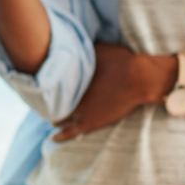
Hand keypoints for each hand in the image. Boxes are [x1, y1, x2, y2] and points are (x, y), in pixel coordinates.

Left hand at [50, 41, 173, 142]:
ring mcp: (77, 109)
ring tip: (52, 115)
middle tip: (47, 100)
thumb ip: (83, 50)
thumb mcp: (98, 48)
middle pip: (51, 99)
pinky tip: (53, 138)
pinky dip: (59, 136)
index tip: (46, 83)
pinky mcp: (88, 122)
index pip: (50, 82)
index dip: (49, 83)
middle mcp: (69, 93)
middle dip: (50, 99)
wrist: (138, 79)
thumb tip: (75, 46)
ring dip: (55, 115)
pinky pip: (68, 132)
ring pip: (57, 117)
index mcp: (70, 76)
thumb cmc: (121, 61)